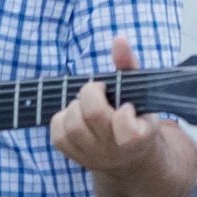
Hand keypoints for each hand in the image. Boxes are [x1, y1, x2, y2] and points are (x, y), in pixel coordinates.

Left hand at [49, 36, 165, 176]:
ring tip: (87, 105)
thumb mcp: (139, 92)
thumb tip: (118, 39)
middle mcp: (113, 150)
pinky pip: (57, 133)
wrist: (128, 157)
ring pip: (72, 124)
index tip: (126, 107)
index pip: (124, 123)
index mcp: (137, 137)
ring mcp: (92, 156)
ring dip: (76, 106)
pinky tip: (76, 116)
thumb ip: (128, 65)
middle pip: (92, 114)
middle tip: (99, 92)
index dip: (123, 110)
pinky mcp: (73, 156)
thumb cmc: (134, 116)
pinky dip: (62, 118)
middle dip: (91, 93)